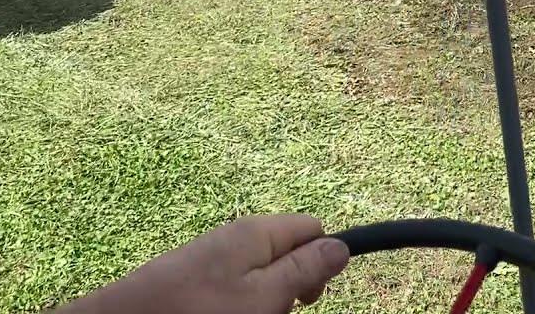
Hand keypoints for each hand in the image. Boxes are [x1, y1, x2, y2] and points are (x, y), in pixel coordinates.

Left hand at [55, 214, 348, 313]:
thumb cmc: (196, 313)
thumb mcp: (263, 297)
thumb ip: (304, 270)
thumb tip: (342, 246)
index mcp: (256, 231)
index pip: (314, 229)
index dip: (320, 263)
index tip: (306, 300)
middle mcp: (235, 238)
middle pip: (287, 257)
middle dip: (289, 291)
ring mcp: (212, 260)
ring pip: (260, 282)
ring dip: (262, 305)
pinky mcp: (192, 282)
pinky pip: (232, 294)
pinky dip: (236, 309)